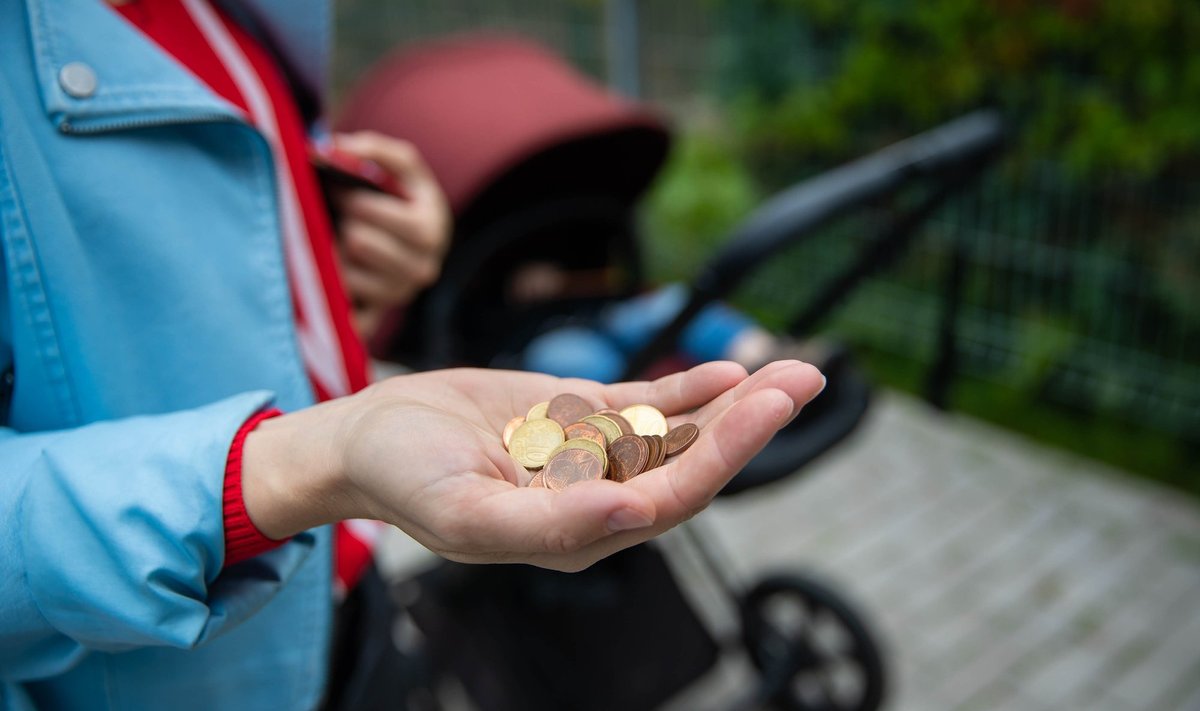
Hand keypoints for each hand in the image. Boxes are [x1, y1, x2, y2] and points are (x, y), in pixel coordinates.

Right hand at [242, 360, 824, 571]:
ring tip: (793, 371)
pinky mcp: (578, 419)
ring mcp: (591, 458)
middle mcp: (598, 500)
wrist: (369, 437)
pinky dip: (688, 388)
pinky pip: (645, 404)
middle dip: (748, 425)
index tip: (765, 408)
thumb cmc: (407, 481)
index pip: (670, 499)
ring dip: (733, 404)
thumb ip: (554, 525)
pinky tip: (729, 368)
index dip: (722, 454)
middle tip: (803, 379)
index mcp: (579, 534)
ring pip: (677, 431)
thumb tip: (639, 516)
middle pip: (689, 463)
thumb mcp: (469, 514)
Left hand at [330, 131, 450, 336]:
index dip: (347, 196)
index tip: (344, 190)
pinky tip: (329, 277)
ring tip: (341, 240)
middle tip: (342, 216)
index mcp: (431, 230)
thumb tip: (336, 148)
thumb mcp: (401, 165)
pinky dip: (330, 296)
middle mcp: (422, 269)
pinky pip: (343, 311)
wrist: (417, 239)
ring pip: (344, 273)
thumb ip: (375, 149)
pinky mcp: (377, 316)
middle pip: (356, 242)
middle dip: (342, 223)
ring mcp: (399, 296)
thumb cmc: (403, 197)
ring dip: (334, 252)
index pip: (368, 212)